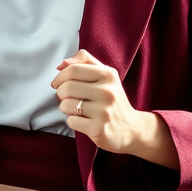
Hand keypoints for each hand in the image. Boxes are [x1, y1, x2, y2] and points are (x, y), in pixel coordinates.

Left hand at [51, 50, 178, 168]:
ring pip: (66, 105)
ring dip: (66, 108)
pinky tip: (84, 121)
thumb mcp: (105, 74)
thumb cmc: (112, 98)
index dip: (60, 77)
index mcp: (108, 74)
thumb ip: (84, 61)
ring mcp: (104, 112)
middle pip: (66, 87)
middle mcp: (108, 92)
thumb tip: (62, 64)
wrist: (132, 129)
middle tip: (68, 98)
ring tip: (77, 109)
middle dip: (61, 93)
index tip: (59, 83)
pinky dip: (72, 121)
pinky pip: (71, 121)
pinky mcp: (99, 129)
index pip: (72, 69)